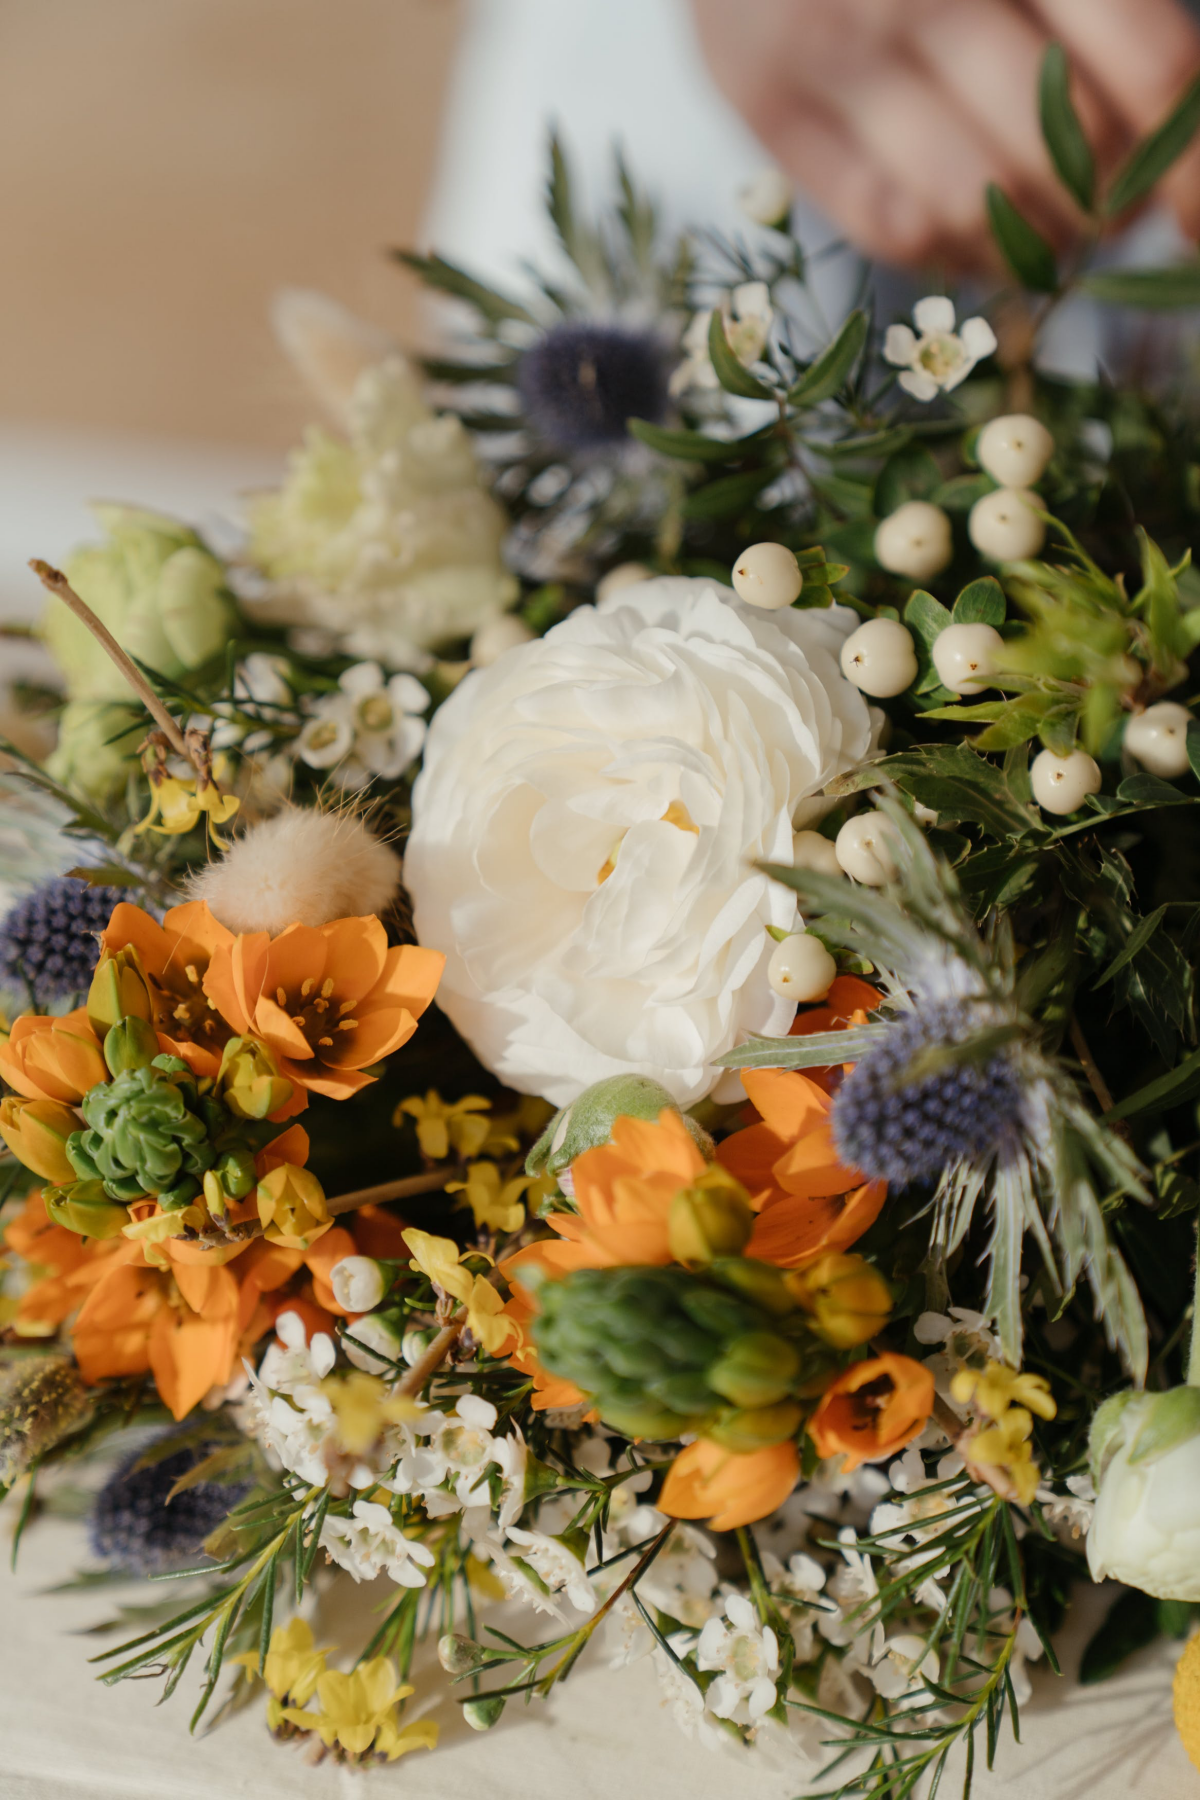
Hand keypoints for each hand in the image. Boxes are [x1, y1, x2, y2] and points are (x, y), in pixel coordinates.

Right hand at [689, 0, 1199, 269]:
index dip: (1188, 164)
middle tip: (1108, 210)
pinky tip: (969, 240)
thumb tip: (1171, 147)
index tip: (1194, 213)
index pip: (1150, 69)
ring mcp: (835, 49)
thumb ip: (1100, 13)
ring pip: (972, 205)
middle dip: (1107, 207)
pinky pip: (883, 224)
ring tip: (1043, 234)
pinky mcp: (766, 103)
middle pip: (1067, 152)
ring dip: (1028, 247)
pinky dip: (944, 254)